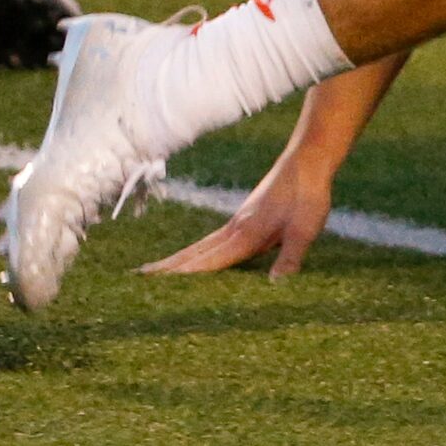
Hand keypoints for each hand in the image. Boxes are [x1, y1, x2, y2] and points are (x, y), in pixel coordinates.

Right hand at [139, 145, 333, 280]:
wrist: (310, 157)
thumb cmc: (309, 193)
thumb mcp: (305, 229)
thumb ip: (290, 258)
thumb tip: (274, 287)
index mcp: (244, 235)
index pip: (206, 263)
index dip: (180, 277)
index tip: (151, 288)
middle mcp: (234, 228)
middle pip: (194, 253)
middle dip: (167, 268)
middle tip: (135, 280)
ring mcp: (238, 220)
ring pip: (201, 245)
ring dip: (178, 259)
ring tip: (155, 271)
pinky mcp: (246, 216)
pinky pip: (214, 239)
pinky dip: (197, 251)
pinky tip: (199, 256)